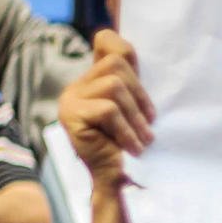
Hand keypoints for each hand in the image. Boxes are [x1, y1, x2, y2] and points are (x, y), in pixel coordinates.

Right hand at [58, 29, 154, 187]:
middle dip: (140, 93)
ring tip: (144, 138)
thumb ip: (135, 84)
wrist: (116, 181)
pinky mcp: (71, 116)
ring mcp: (71, 99)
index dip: (126, 50)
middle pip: (116, 64)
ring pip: (114, 86)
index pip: (106, 40)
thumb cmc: (132, 145)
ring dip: (135, 115)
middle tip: (150, 123)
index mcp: (93, 79)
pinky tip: (133, 147)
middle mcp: (78, 85)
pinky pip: (108, 110)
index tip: (143, 79)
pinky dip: (127, 129)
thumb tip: (147, 55)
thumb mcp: (137, 109)